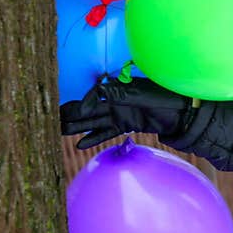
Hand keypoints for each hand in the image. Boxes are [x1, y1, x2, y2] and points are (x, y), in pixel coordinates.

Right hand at [60, 78, 193, 149]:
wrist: (182, 112)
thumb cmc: (164, 97)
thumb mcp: (140, 92)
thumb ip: (117, 93)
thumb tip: (96, 93)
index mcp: (117, 88)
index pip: (94, 94)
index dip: (85, 102)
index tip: (80, 111)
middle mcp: (115, 101)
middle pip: (88, 108)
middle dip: (71, 113)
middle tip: (50, 119)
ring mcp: (119, 114)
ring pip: (93, 121)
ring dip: (77, 126)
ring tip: (58, 130)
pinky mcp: (125, 126)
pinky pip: (106, 132)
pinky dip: (94, 138)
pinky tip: (79, 144)